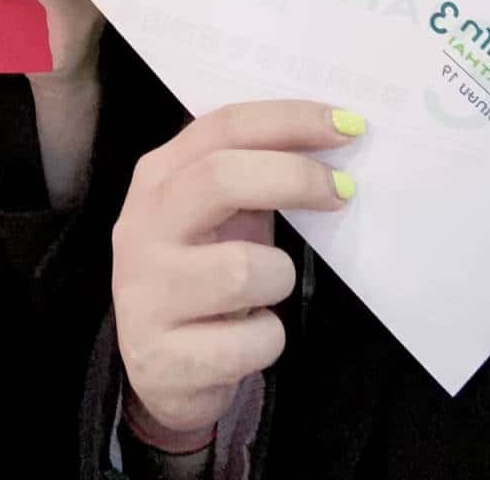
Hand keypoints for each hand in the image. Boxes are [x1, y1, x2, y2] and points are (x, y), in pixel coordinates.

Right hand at [113, 100, 364, 441]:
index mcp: (158, 177)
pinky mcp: (162, 360)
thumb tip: (332, 139)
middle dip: (295, 178)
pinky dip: (267, 339)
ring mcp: (145, 294)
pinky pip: (250, 342)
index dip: (290, 120)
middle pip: (221, 178)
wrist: (160, 370)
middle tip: (343, 191)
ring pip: (244, 271)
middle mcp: (141, 227)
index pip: (224, 127)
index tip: (348, 123)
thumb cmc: (205, 273)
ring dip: (278, 279)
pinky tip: (248, 339)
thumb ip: (255, 174)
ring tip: (267, 290)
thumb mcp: (219, 214)